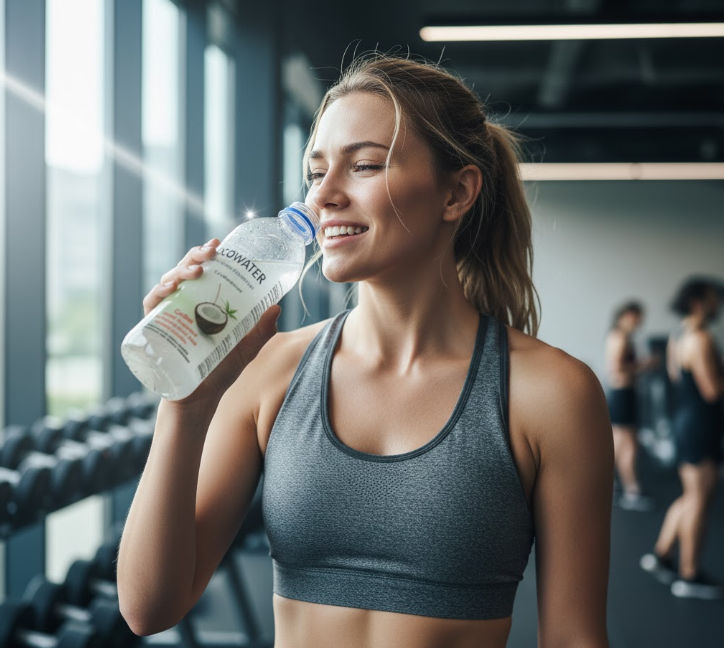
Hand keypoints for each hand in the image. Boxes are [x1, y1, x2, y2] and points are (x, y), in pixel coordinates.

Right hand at [142, 239, 281, 405]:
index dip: (207, 254)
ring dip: (180, 271)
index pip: (204, 270)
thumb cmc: (221, 371)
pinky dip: (158, 294)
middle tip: (210, 252)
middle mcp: (184, 304)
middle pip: (185, 271)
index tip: (218, 244)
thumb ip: (262, 331)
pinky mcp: (155, 329)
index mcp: (204, 302)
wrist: (199, 398)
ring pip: (168, 282)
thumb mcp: (246, 348)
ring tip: (196, 271)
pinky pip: (152, 305)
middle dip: (195, 256)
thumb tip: (277, 308)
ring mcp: (169, 315)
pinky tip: (169, 289)